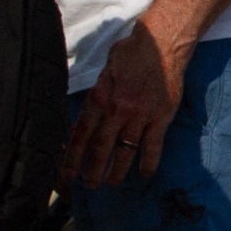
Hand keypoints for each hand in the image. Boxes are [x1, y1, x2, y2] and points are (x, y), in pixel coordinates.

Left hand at [63, 16, 190, 187]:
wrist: (163, 44)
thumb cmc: (130, 54)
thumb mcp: (104, 73)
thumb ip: (96, 96)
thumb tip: (85, 118)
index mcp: (99, 98)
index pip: (81, 133)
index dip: (73, 156)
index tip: (67, 173)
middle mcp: (117, 110)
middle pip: (100, 147)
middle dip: (92, 170)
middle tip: (88, 186)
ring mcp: (141, 115)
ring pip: (125, 151)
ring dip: (117, 171)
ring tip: (111, 184)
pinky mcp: (161, 117)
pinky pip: (153, 146)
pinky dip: (149, 162)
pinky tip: (145, 174)